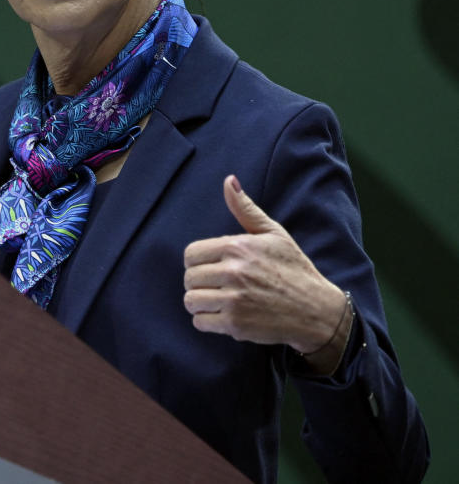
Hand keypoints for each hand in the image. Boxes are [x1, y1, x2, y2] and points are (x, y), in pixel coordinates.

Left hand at [183, 175, 348, 366]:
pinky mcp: (236, 324)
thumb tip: (228, 181)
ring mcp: (234, 300)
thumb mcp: (273, 234)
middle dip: (200, 283)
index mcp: (237, 247)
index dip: (198, 262)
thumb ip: (246, 209)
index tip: (212, 268)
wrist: (317, 311)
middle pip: (189, 278)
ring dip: (201, 303)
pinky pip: (200, 322)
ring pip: (191, 301)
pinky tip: (224, 315)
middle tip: (219, 286)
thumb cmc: (293, 269)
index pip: (190, 254)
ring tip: (219, 301)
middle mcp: (233, 272)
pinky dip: (208, 321)